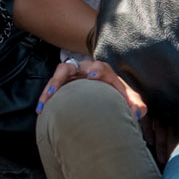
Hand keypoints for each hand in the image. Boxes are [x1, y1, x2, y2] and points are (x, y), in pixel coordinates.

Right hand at [34, 59, 148, 118]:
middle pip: (69, 67)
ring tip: (43, 104)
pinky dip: (45, 98)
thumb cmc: (116, 94)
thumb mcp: (128, 98)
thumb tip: (138, 112)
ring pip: (55, 78)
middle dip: (61, 78)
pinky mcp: (62, 85)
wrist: (104, 93)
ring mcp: (71, 76)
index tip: (92, 76)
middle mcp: (83, 70)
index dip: (96, 70)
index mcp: (102, 71)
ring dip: (49, 89)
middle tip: (54, 91)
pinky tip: (41, 111)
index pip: (100, 66)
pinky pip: (50, 89)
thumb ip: (135, 104)